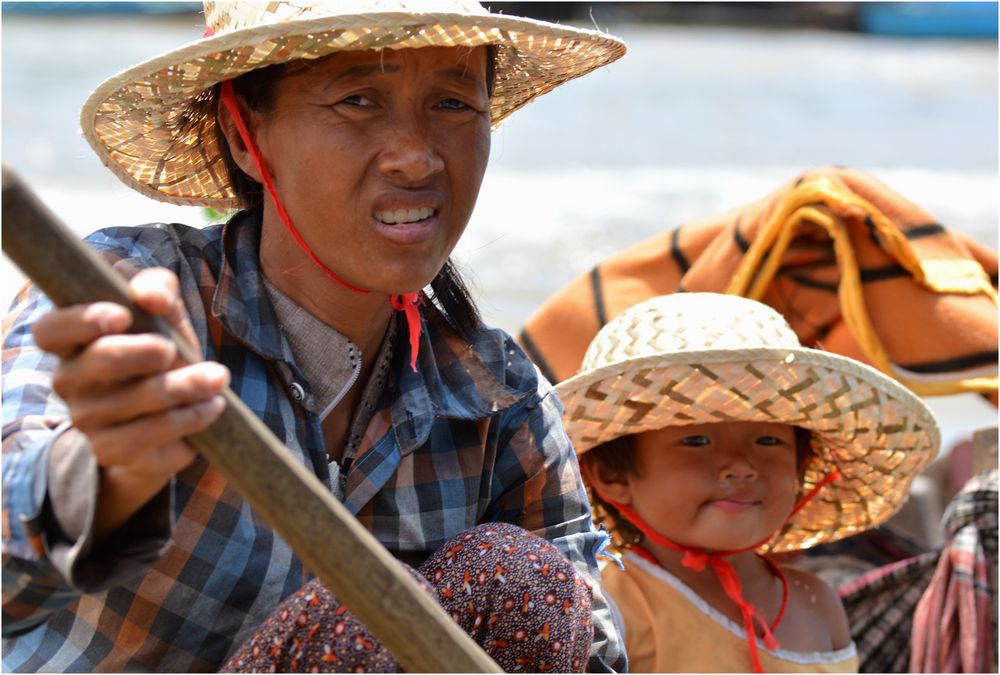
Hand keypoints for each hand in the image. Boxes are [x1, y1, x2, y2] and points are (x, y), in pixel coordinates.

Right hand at [32, 268, 228, 539]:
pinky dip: (186, 419)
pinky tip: (211, 406)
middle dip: (144, 351)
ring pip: (133, 401)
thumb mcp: (163, 313)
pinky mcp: (112, 451)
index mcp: (71, 341)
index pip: (51, 329)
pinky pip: (148, 436)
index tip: (122, 316)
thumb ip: (158, 290)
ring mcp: (87, 420)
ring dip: (182, 386)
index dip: (82, 320)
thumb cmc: (160, 347)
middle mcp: (69, 381)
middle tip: (174, 349)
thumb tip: (152, 297)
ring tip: (217, 377)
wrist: (172, 413)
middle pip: (100, 361)